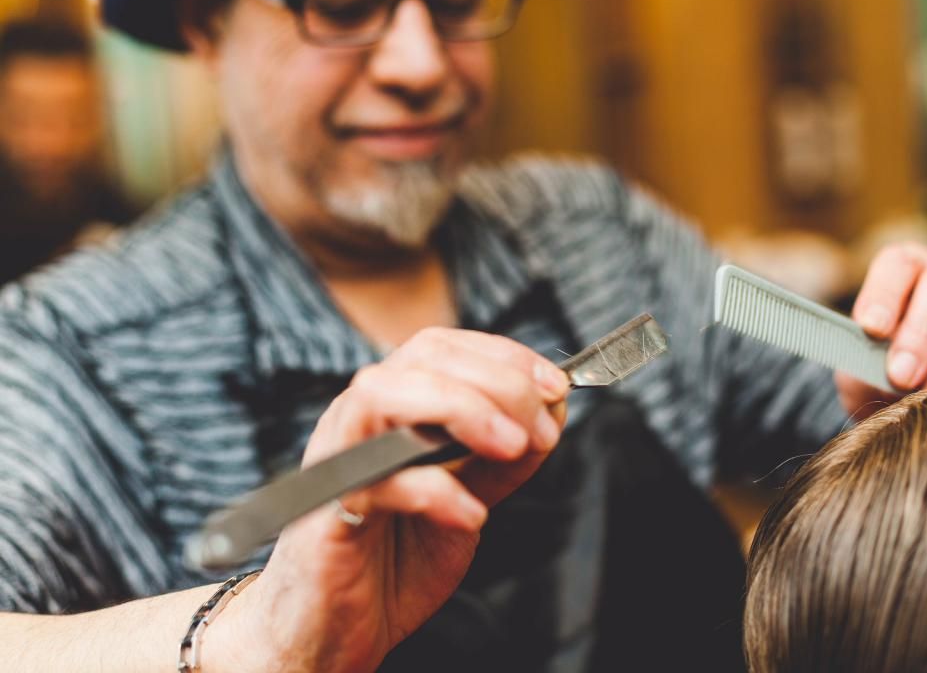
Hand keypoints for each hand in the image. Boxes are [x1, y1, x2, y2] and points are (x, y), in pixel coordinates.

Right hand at [204, 328, 569, 672]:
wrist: (339, 628)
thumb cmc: (397, 556)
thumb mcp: (470, 496)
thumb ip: (506, 457)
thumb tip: (555, 411)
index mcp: (392, 406)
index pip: (443, 346)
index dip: (504, 357)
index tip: (555, 386)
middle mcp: (359, 418)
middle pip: (422, 357)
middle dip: (497, 382)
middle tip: (540, 431)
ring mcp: (337, 458)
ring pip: (384, 393)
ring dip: (461, 409)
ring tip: (512, 449)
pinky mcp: (324, 511)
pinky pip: (377, 480)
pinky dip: (436, 491)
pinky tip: (472, 516)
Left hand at [838, 242, 926, 417]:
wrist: (907, 396)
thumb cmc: (874, 370)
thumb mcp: (860, 363)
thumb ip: (861, 362)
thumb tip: (870, 373)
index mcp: (906, 270)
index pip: (899, 264)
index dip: (884, 294)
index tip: (871, 328)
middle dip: (920, 332)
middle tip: (899, 375)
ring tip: (924, 400)